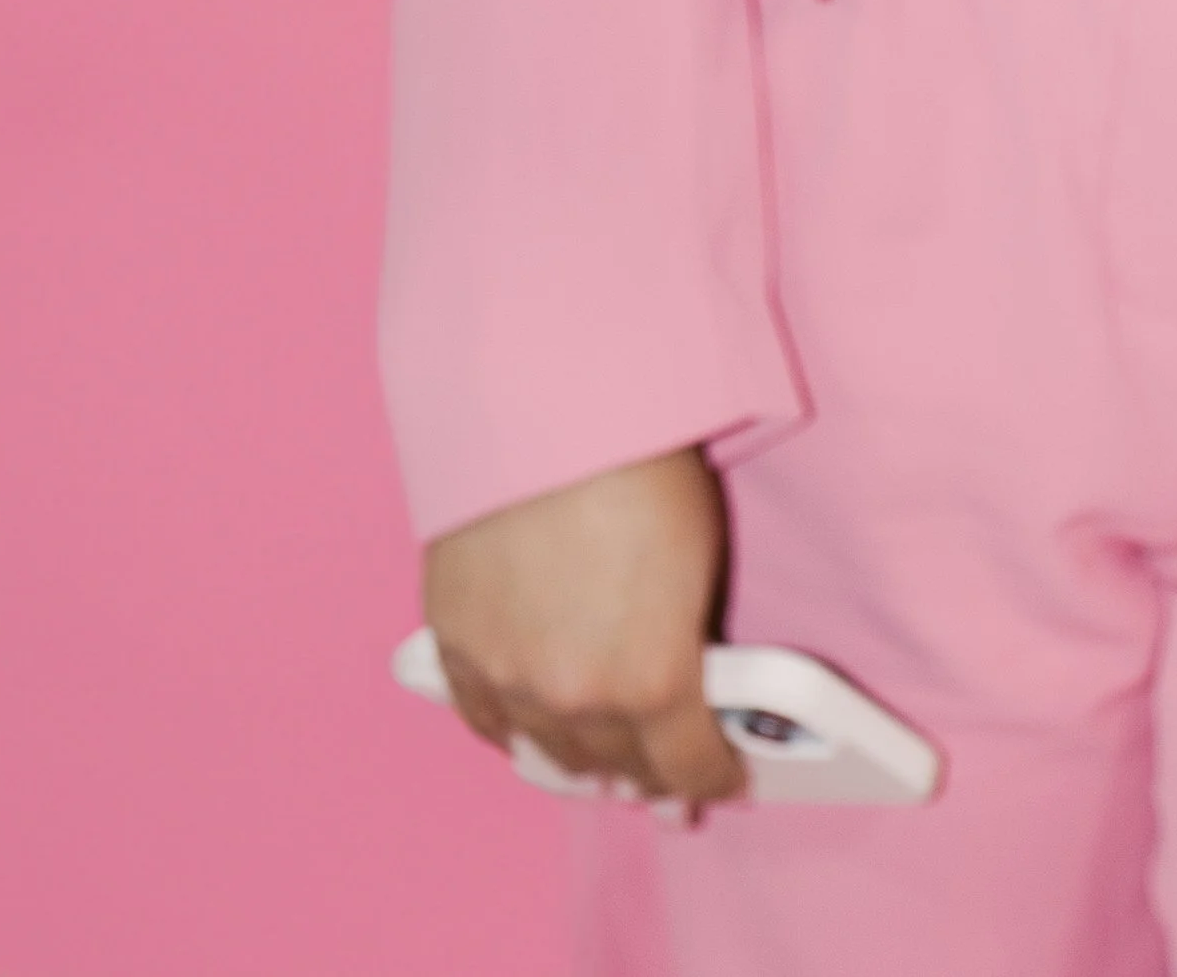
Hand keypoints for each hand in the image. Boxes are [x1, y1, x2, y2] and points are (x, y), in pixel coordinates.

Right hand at [423, 446, 744, 807]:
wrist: (542, 402)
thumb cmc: (639, 462)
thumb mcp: (699, 560)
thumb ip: (688, 641)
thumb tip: (686, 678)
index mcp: (651, 680)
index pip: (688, 768)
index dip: (711, 775)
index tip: (721, 772)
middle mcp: (576, 699)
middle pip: (616, 769)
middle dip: (647, 767)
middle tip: (663, 762)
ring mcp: (506, 680)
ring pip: (548, 754)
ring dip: (580, 755)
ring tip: (601, 750)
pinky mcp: (454, 648)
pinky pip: (484, 719)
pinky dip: (512, 728)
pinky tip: (530, 724)